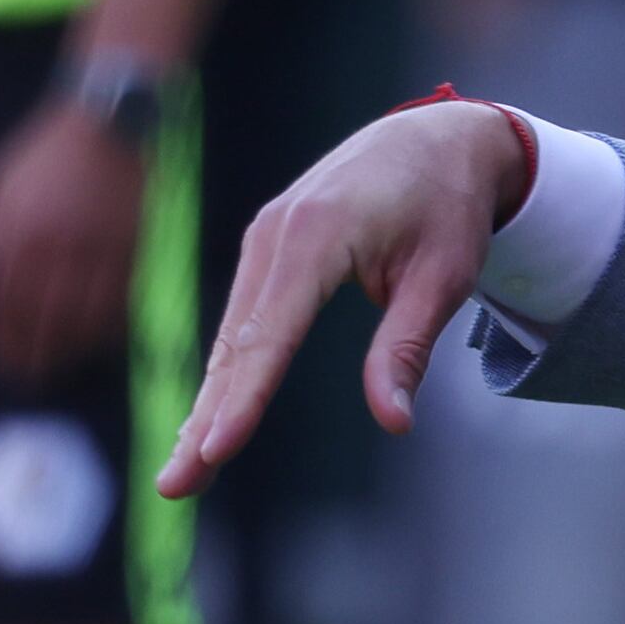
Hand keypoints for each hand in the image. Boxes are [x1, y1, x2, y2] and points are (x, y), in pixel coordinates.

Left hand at [0, 94, 149, 384]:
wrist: (104, 122)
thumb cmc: (45, 158)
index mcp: (9, 230)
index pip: (0, 305)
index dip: (0, 343)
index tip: (0, 366)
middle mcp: (49, 244)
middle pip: (39, 320)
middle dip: (33, 356)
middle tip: (31, 378)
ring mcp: (92, 248)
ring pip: (80, 319)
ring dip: (70, 350)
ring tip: (62, 363)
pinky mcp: (130, 249)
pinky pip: (117, 304)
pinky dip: (106, 330)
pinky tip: (97, 340)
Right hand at [161, 97, 536, 495]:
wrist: (439, 136)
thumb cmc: (448, 207)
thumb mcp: (444, 277)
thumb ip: (407, 348)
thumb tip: (393, 422)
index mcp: (317, 235)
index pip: (271, 333)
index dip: (244, 398)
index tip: (216, 449)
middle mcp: (275, 233)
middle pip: (234, 344)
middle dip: (204, 421)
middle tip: (176, 487)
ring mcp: (264, 237)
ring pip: (230, 337)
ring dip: (204, 406)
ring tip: (183, 471)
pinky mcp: (266, 246)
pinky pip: (240, 320)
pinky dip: (224, 373)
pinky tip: (205, 420)